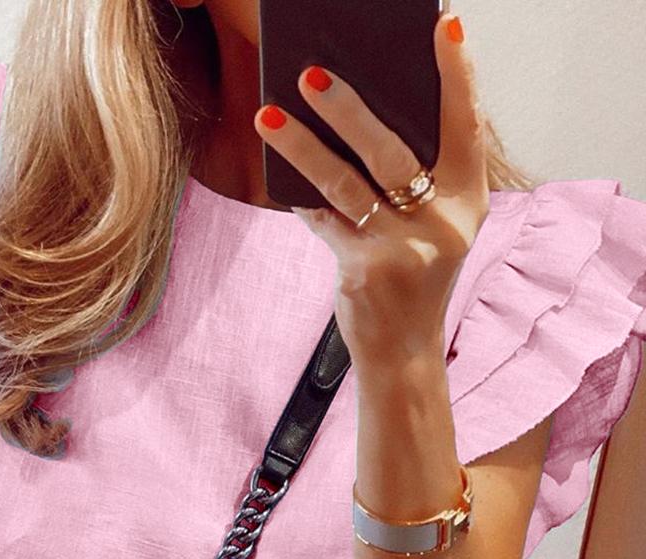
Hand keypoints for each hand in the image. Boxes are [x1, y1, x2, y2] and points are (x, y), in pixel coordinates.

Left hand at [254, 12, 489, 369]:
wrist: (404, 348)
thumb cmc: (415, 276)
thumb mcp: (435, 227)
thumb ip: (417, 180)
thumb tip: (360, 117)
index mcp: (469, 202)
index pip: (467, 126)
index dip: (458, 75)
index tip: (445, 25)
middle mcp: (444, 223)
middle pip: (393, 151)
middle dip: (349, 109)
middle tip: (311, 73)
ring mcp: (404, 249)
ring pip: (346, 182)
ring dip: (302, 146)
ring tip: (267, 115)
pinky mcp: (365, 271)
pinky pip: (324, 220)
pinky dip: (302, 199)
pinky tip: (283, 180)